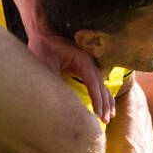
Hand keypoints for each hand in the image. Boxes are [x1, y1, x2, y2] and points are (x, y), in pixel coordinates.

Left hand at [27, 3, 114, 122]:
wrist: (43, 31)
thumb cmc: (43, 46)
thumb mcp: (45, 64)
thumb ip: (53, 80)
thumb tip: (57, 100)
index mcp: (82, 59)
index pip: (93, 83)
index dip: (97, 100)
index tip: (99, 115)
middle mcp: (89, 61)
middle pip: (101, 85)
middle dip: (104, 104)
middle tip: (105, 121)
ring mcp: (89, 63)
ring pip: (102, 85)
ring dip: (106, 100)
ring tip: (109, 117)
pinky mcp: (85, 66)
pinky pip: (97, 82)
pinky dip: (102, 94)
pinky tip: (106, 106)